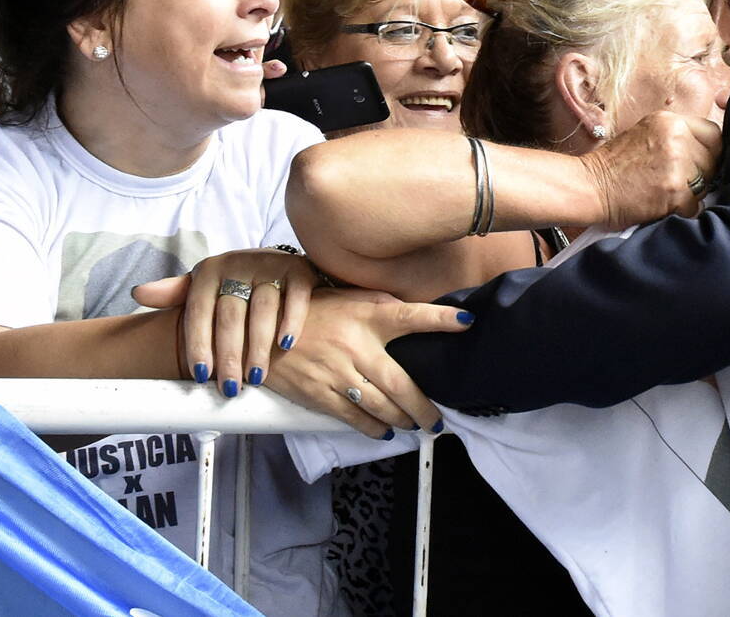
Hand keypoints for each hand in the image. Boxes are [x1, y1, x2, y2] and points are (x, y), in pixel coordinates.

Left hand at [132, 249, 315, 394]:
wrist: (276, 259)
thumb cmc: (234, 282)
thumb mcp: (204, 284)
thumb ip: (175, 293)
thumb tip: (138, 293)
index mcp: (210, 272)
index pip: (198, 311)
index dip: (198, 345)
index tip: (200, 376)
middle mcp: (238, 264)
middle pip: (230, 315)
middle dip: (229, 355)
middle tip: (230, 387)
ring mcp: (270, 265)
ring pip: (262, 308)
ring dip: (259, 346)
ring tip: (256, 376)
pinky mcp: (298, 269)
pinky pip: (295, 296)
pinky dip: (291, 321)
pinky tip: (285, 345)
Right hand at [263, 287, 472, 437]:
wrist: (262, 332)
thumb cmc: (314, 312)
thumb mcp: (349, 298)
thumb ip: (382, 308)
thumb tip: (414, 317)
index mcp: (367, 316)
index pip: (410, 315)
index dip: (440, 319)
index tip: (467, 323)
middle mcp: (355, 345)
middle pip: (400, 381)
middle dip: (423, 406)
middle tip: (437, 421)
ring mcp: (336, 372)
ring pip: (379, 405)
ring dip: (401, 420)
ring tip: (416, 426)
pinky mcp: (317, 393)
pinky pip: (352, 416)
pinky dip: (372, 427)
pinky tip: (385, 431)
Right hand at [580, 112, 720, 227]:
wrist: (589, 186)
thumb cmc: (613, 164)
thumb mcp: (646, 133)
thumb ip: (676, 136)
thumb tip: (706, 151)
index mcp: (670, 121)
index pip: (713, 133)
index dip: (710, 150)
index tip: (700, 162)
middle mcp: (676, 138)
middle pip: (713, 159)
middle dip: (702, 174)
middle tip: (681, 183)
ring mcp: (677, 164)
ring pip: (706, 183)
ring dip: (693, 193)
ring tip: (669, 194)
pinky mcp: (674, 191)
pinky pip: (695, 205)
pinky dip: (683, 210)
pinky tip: (665, 207)